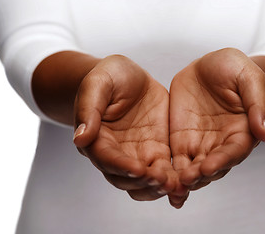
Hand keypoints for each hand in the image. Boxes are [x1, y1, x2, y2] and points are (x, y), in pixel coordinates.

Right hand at [73, 55, 178, 200]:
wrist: (129, 76)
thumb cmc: (109, 77)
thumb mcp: (97, 84)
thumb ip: (88, 108)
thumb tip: (80, 137)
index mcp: (98, 139)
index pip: (107, 158)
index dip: (121, 166)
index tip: (138, 170)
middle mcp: (117, 152)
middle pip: (125, 178)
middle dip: (143, 182)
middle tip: (160, 180)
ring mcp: (138, 154)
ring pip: (145, 182)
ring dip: (157, 187)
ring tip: (174, 186)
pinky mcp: (157, 151)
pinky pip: (165, 170)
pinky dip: (173, 180)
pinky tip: (184, 184)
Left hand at [169, 48, 264, 206]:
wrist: (208, 67)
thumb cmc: (233, 69)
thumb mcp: (248, 77)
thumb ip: (257, 103)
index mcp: (242, 131)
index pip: (234, 152)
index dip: (222, 161)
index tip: (208, 167)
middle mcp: (221, 144)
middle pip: (212, 167)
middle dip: (199, 176)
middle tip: (186, 180)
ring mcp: (200, 145)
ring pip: (192, 169)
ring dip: (183, 181)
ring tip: (171, 188)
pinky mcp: (181, 142)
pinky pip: (175, 161)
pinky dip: (169, 174)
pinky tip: (158, 184)